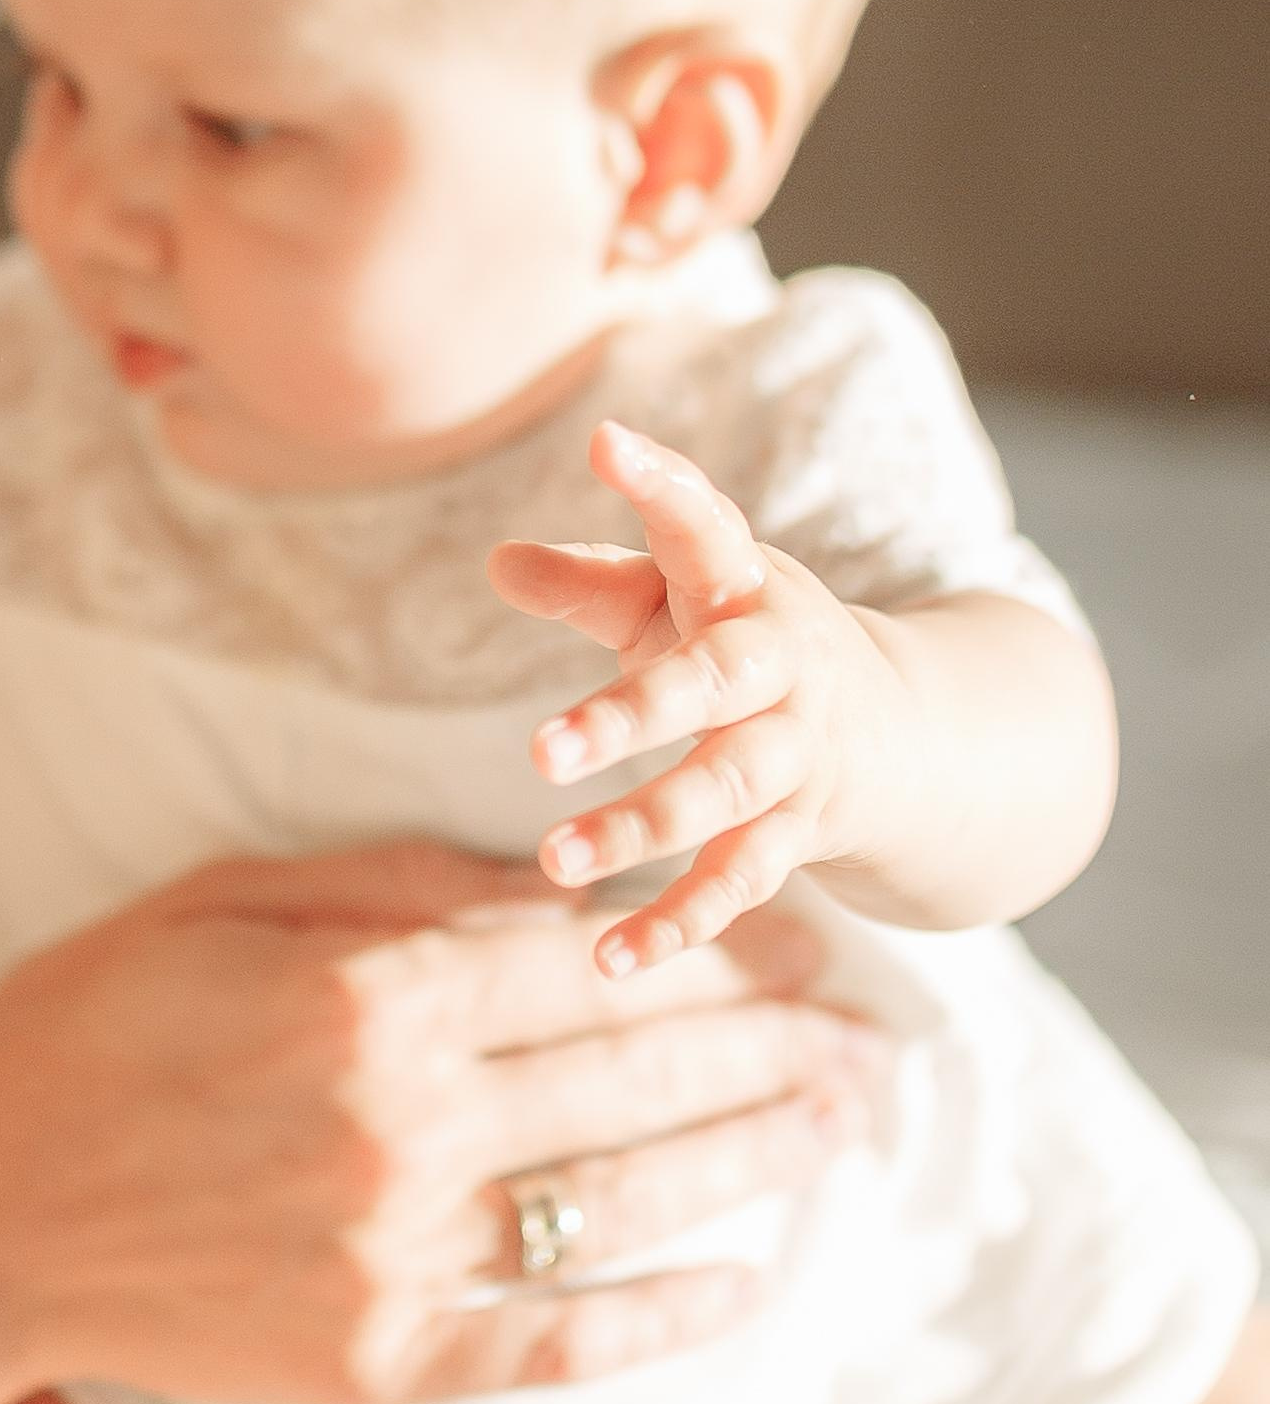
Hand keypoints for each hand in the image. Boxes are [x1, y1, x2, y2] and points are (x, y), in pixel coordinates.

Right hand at [0, 836, 879, 1403]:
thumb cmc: (73, 1034)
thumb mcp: (206, 900)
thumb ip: (378, 884)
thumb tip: (538, 877)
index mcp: (364, 995)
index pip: (591, 962)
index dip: (714, 948)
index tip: (804, 944)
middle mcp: (404, 1125)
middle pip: (637, 1075)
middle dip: (774, 1050)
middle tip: (875, 1039)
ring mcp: (399, 1252)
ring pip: (626, 1199)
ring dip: (754, 1162)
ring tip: (846, 1130)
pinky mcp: (384, 1358)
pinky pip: (560, 1336)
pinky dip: (664, 1312)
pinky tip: (746, 1281)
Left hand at [490, 419, 909, 979]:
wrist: (907, 734)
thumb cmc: (747, 644)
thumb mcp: (679, 600)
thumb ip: (591, 583)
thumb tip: (496, 562)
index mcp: (743, 587)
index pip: (705, 526)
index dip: (662, 486)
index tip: (608, 445)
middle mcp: (779, 668)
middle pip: (710, 686)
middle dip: (632, 718)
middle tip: (540, 751)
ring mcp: (797, 755)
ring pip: (724, 793)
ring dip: (642, 828)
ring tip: (555, 857)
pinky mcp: (799, 833)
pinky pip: (738, 883)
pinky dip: (678, 924)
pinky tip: (608, 959)